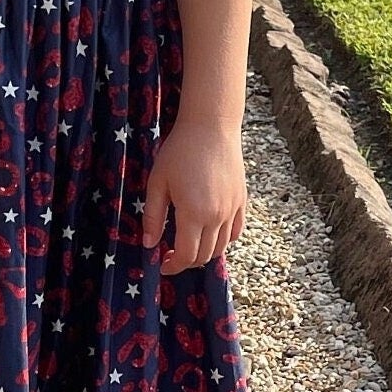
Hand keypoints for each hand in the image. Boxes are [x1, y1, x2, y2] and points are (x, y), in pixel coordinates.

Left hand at [141, 117, 247, 275]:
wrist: (211, 126)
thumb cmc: (179, 151)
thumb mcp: (158, 182)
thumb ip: (153, 216)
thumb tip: (149, 244)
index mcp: (194, 213)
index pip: (186, 255)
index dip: (173, 265)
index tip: (162, 264)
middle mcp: (217, 216)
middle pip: (204, 255)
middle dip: (186, 262)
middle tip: (171, 255)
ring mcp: (232, 209)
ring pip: (221, 247)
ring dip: (204, 253)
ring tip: (189, 244)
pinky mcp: (241, 200)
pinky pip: (235, 231)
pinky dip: (224, 240)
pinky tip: (210, 233)